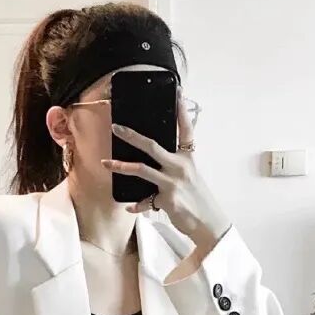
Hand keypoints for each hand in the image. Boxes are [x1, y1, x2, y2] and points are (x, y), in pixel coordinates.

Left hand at [100, 86, 231, 254]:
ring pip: (142, 170)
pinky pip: (145, 201)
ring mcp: (173, 182)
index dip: (181, 111)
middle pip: (152, 145)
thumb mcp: (190, 176)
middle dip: (132, 135)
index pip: (186, 129)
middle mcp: (180, 166)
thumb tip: (151, 162)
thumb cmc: (196, 199)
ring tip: (106, 163)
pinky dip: (137, 205)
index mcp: (188, 157)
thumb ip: (173, 166)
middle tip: (116, 128)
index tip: (176, 92)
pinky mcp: (167, 199)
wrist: (208, 223)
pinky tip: (129, 207)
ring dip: (122, 166)